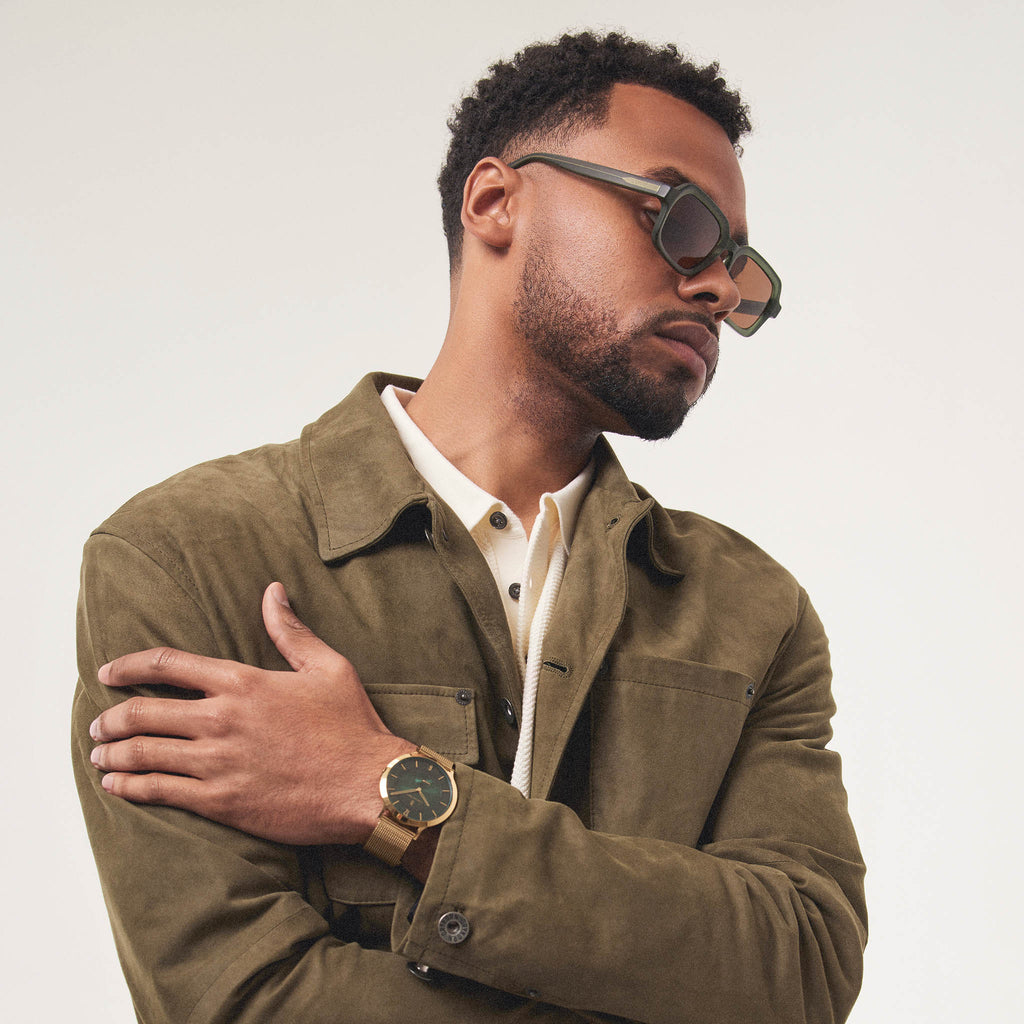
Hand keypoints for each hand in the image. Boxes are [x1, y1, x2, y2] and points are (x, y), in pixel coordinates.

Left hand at [89, 582, 414, 845]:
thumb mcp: (327, 666)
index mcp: (243, 682)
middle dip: (112, 718)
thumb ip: (290, 630)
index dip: (129, 666)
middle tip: (100, 725)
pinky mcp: (221, 801)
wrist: (367, 785)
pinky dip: (131, 788)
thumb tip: (273, 591)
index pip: (167, 664)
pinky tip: (118, 787)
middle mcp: (222, 719)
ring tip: (101, 757)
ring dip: (113, 755)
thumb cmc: (351, 725)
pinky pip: (160, 793)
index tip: (107, 672)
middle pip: (143, 712)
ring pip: (144, 754)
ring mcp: (218, 763)